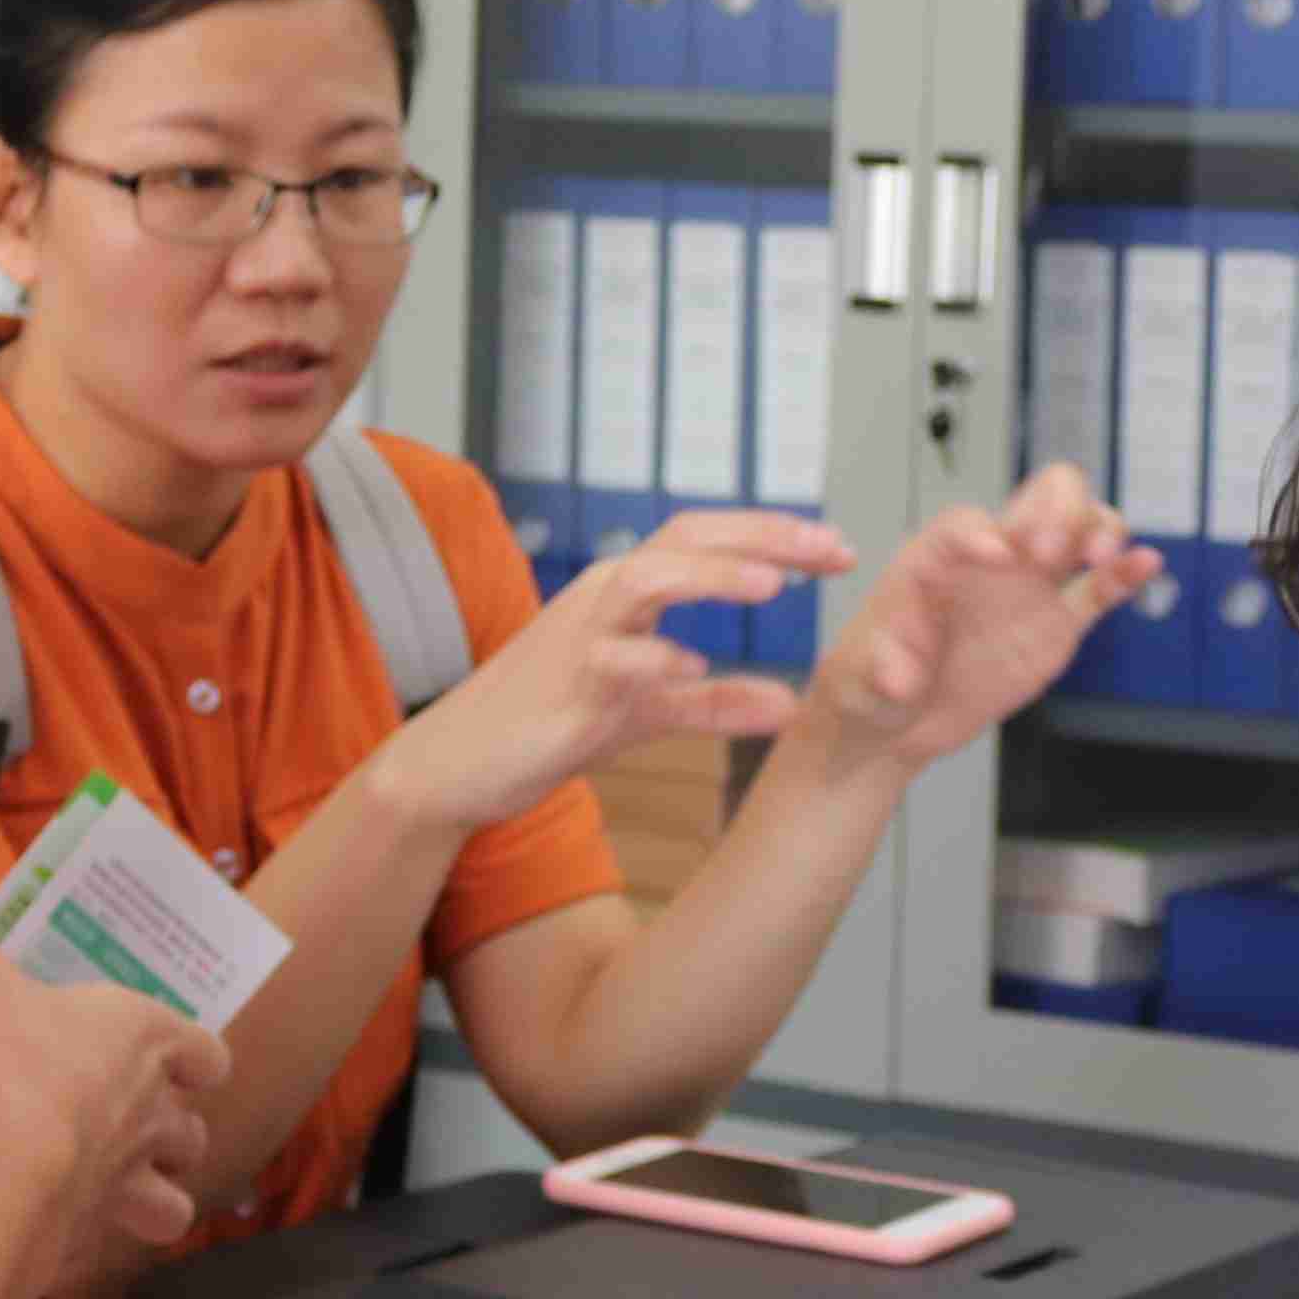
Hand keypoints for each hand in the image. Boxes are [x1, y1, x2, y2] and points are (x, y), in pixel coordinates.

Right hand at [0, 920, 219, 1298]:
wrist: (7, 1157)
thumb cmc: (6, 1056)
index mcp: (147, 1036)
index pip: (207, 1054)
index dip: (192, 1060)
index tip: (170, 1063)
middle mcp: (158, 1106)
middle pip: (191, 1128)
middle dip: (167, 1132)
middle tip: (121, 1127)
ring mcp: (139, 1169)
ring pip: (178, 1190)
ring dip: (154, 1189)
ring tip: (110, 1182)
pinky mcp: (108, 1220)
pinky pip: (135, 1238)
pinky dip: (114, 1233)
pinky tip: (77, 1223)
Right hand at [369, 510, 850, 829]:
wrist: (460, 762)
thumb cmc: (553, 722)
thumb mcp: (650, 711)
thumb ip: (717, 702)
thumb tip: (791, 704)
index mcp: (628, 592)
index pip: (706, 540)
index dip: (772, 536)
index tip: (838, 547)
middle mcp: (604, 597)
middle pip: (686, 539)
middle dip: (762, 537)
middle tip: (830, 549)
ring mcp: (579, 636)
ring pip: (646, 580)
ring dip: (709, 577)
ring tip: (771, 585)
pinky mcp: (559, 686)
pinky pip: (607, 661)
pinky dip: (650, 658)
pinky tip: (690, 666)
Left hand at [814, 465, 1154, 767]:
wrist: (893, 725)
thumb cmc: (866, 687)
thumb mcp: (860, 678)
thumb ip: (881, 670)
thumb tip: (900, 676)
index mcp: (936, 558)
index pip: (967, 522)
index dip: (984, 531)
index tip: (998, 556)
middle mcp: (991, 560)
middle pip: (1041, 498)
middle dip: (1054, 514)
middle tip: (1050, 555)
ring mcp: (1027, 589)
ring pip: (1079, 532)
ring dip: (1096, 533)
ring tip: (1098, 560)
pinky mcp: (1054, 625)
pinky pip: (1096, 593)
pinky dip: (1124, 575)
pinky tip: (1146, 565)